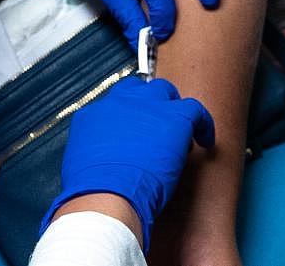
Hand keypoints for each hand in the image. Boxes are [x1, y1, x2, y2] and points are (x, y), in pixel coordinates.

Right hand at [40, 76, 214, 252]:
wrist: (108, 194)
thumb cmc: (95, 190)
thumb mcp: (81, 165)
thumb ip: (94, 154)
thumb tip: (101, 161)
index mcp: (94, 116)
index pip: (111, 107)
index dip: (125, 118)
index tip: (132, 133)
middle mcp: (118, 104)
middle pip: (137, 91)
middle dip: (147, 105)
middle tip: (155, 127)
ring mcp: (146, 107)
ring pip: (164, 92)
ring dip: (171, 109)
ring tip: (179, 130)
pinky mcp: (174, 117)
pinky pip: (195, 109)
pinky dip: (202, 123)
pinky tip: (204, 139)